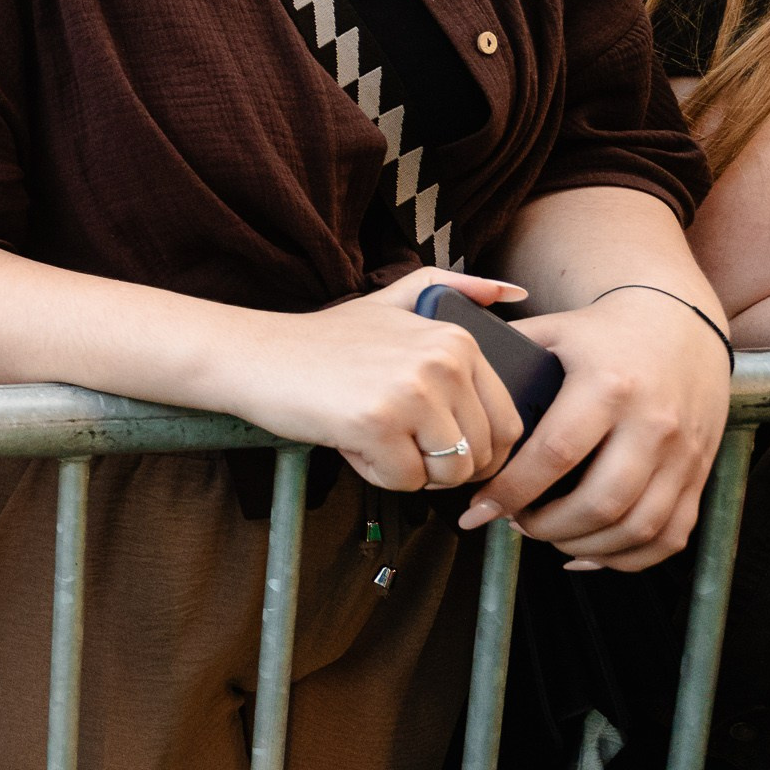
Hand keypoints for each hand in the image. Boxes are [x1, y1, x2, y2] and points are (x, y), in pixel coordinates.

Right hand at [222, 269, 528, 492]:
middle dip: (440, 464)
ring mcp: (412, 392)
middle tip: (395, 438)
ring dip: (410, 472)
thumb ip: (455, 288)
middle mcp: (443, 362)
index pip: (507, 423)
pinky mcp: (378, 423)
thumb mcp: (394, 301)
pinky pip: (404, 481)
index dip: (471, 446)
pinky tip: (350, 441)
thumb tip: (513, 290)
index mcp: (458, 341)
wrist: (256, 356)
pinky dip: (376, 474)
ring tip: (374, 437)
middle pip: (480, 455)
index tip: (430, 437)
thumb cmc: (324, 341)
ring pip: (448, 473)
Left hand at [465, 287, 729, 569]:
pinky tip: (590, 552)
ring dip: (583, 545)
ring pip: (637, 528)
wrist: (682, 323)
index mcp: (608, 387)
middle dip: (546, 527)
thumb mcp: (552, 332)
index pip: (554, 455)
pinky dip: (628, 558)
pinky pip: (670, 536)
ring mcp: (683, 453)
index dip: (511, 492)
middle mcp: (652, 424)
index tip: (477, 511)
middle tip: (513, 523)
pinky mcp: (699, 474)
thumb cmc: (602, 334)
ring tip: (545, 534)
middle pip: (600, 503)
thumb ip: (502, 363)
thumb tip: (450, 398)